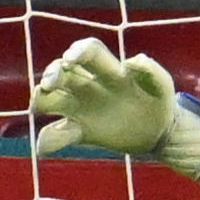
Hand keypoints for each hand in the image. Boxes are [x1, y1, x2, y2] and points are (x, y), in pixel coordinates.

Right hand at [29, 38, 199, 179]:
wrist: (159, 130)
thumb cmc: (158, 100)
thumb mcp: (161, 84)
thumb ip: (151, 71)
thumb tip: (133, 61)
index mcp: (110, 70)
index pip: (88, 52)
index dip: (77, 51)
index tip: (71, 59)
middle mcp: (89, 85)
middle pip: (62, 72)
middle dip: (52, 73)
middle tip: (50, 84)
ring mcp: (81, 108)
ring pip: (51, 98)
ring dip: (41, 100)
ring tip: (38, 108)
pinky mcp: (80, 131)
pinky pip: (57, 134)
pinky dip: (47, 140)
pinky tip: (42, 148)